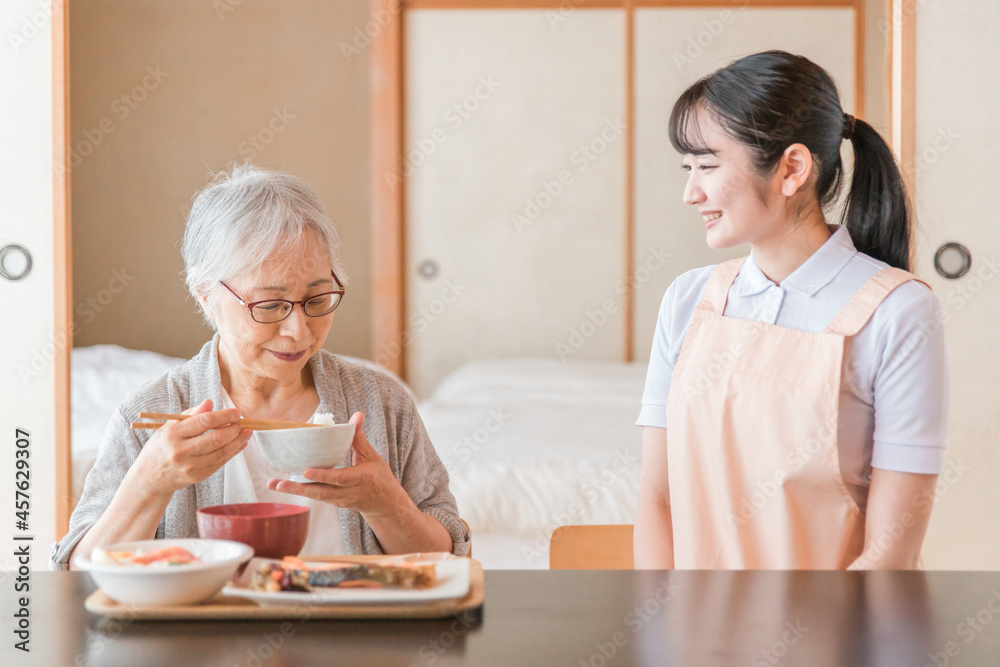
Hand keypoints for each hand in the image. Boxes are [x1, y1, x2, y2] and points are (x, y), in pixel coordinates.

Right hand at [133, 399, 250, 496]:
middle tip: (243, 423)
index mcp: (173, 434)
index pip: (204, 421)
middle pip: (216, 438)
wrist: (150, 477)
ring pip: (221, 452)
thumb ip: (191, 414)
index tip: (236, 412)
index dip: (224, 416)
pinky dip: (232, 452)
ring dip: (238, 441)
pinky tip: (240, 444)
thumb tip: (210, 402)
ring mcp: (190, 466)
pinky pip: (220, 463)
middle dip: (234, 429)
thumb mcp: (170, 426)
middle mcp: (181, 451)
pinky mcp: (197, 476)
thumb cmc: (162, 446)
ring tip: (247, 432)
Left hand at [267, 411, 410, 518]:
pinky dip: (301, 491)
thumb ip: (359, 437)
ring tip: (274, 484)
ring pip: (315, 496)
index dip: (323, 475)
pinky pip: (316, 496)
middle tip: (279, 484)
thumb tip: (357, 414)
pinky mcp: (333, 503)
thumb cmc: (379, 477)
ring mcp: (339, 501)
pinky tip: (284, 485)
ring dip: (294, 491)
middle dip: (299, 489)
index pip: (339, 478)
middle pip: (321, 492)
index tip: (306, 471)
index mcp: (360, 479)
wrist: (384, 505)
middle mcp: (347, 493)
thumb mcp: (372, 456)